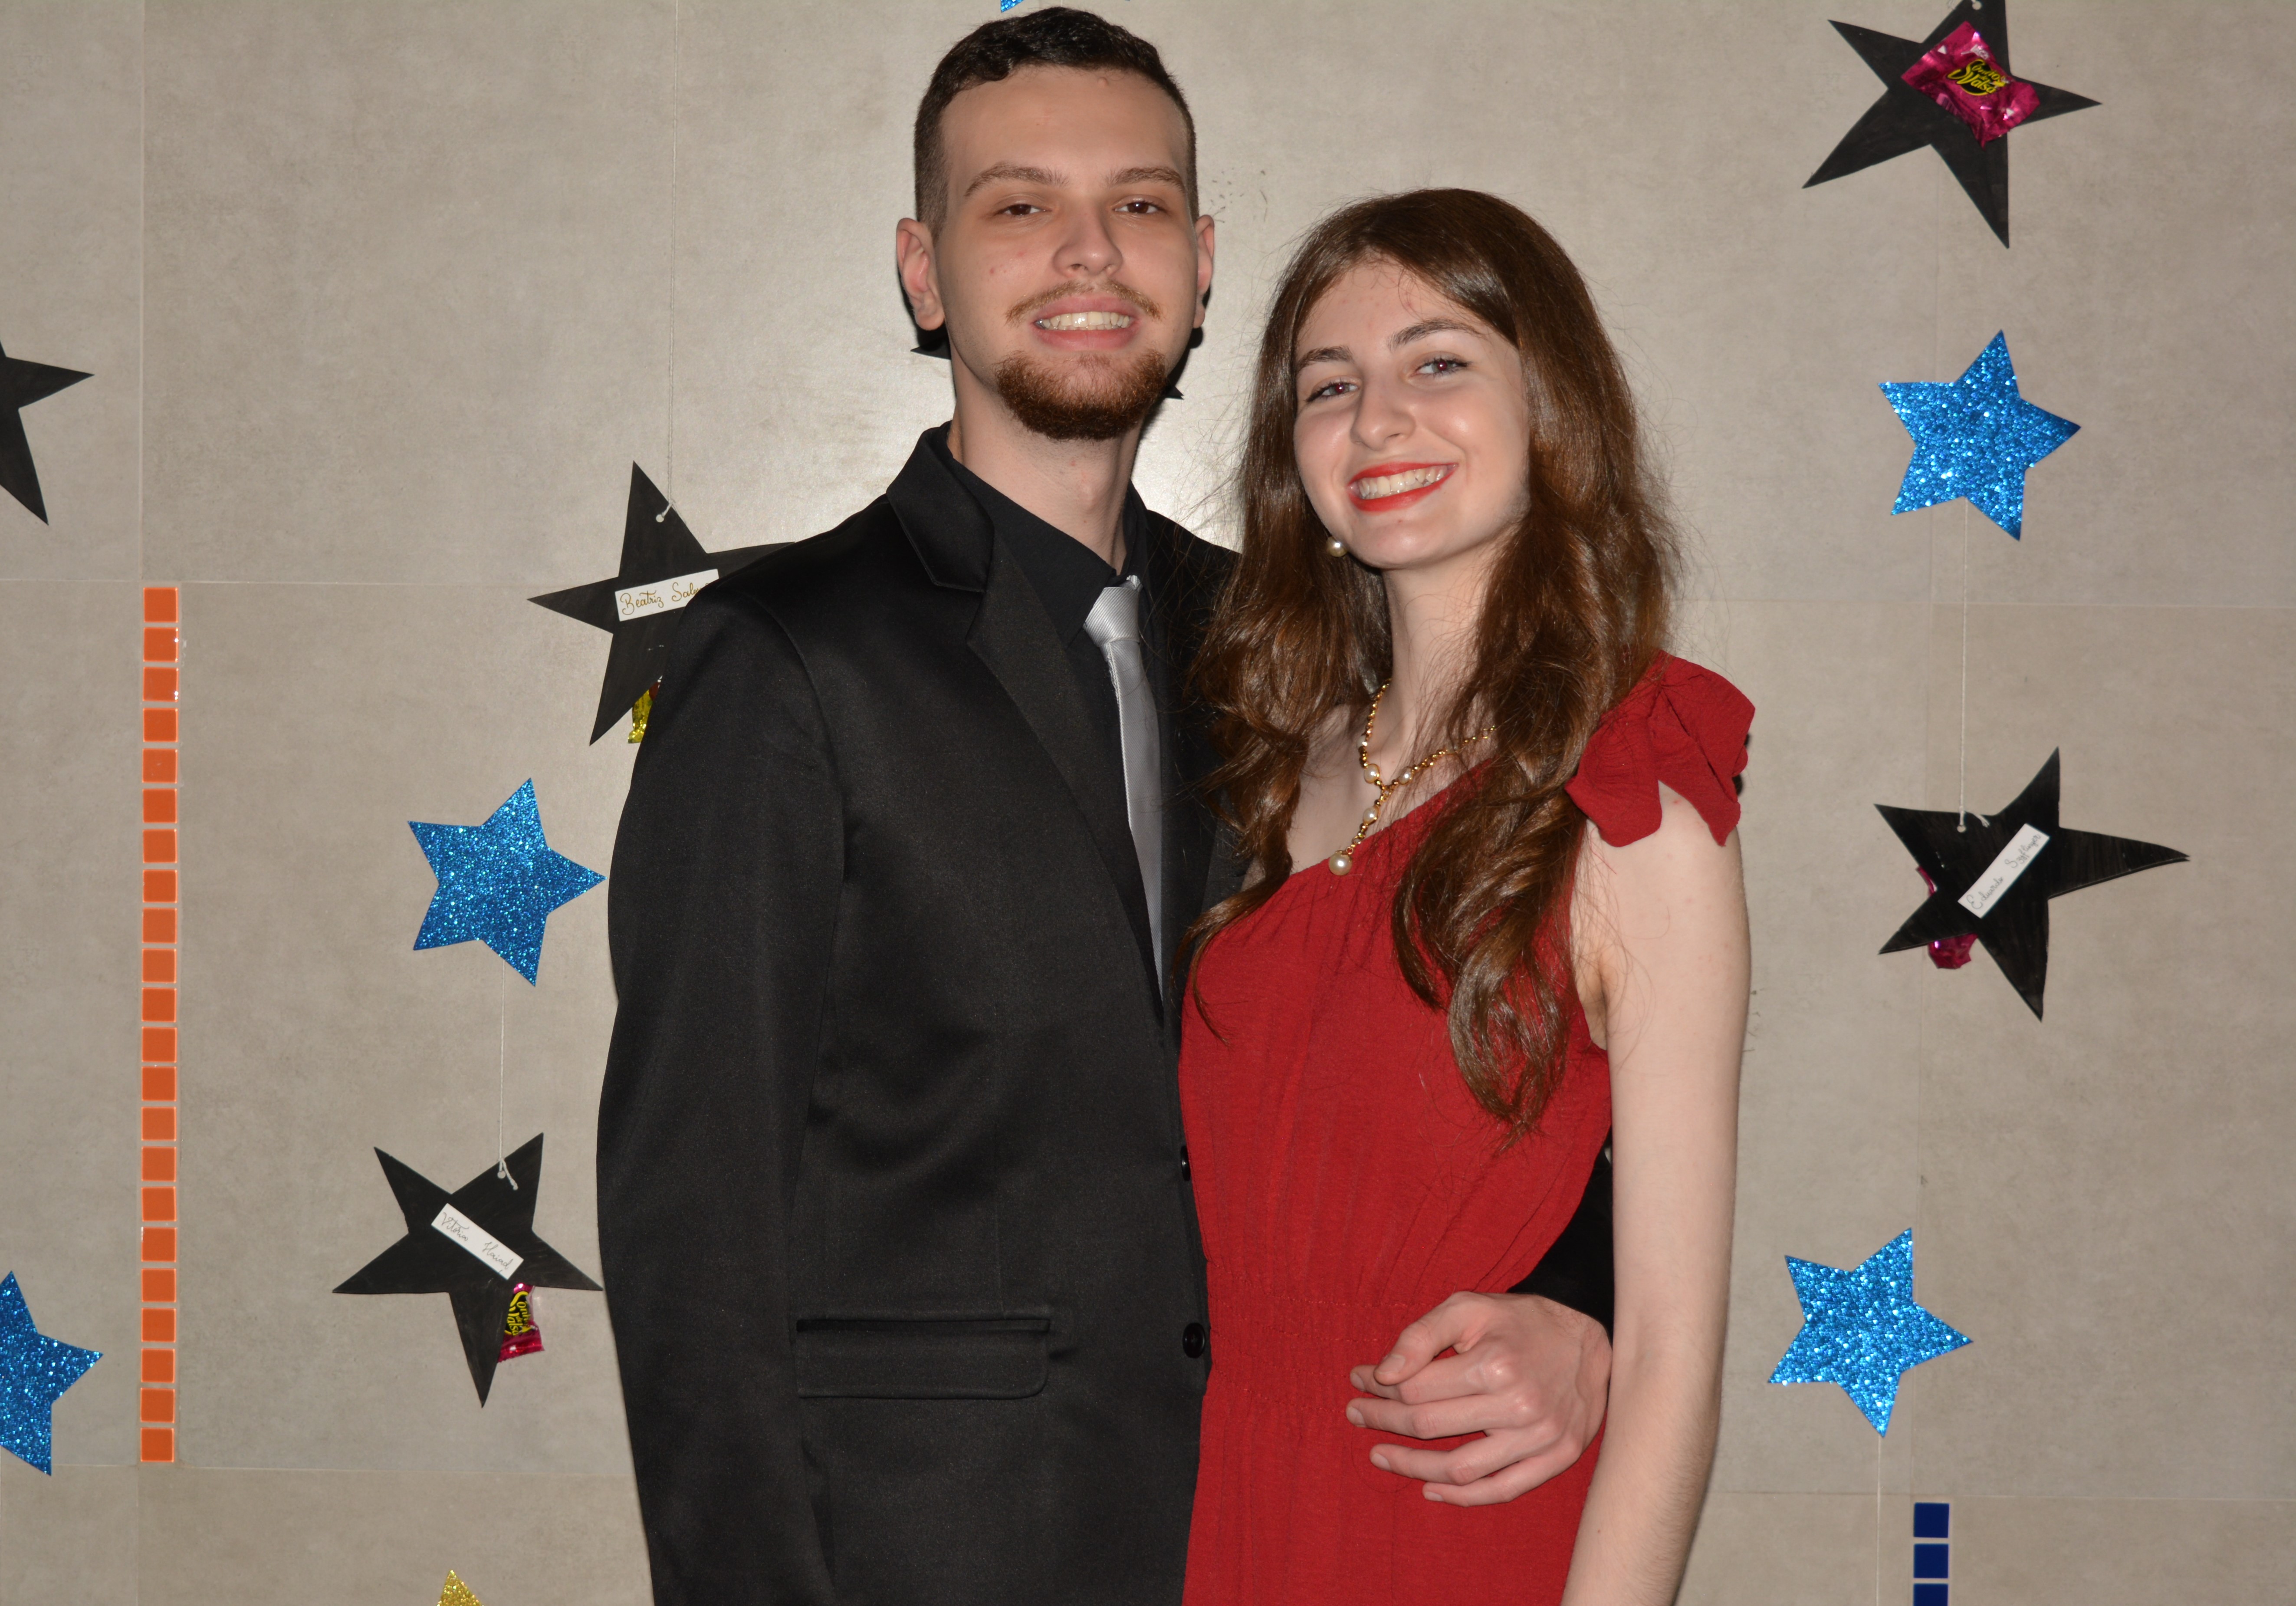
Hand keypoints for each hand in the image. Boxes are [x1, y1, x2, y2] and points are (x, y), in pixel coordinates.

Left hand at [1345, 1291, 1610, 1505]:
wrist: (1590, 1337)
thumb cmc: (1518, 1321)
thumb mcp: (1468, 1308)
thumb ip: (1420, 1336)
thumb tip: (1382, 1374)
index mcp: (1494, 1364)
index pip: (1416, 1388)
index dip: (1378, 1388)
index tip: (1357, 1381)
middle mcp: (1518, 1405)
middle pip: (1429, 1426)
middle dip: (1382, 1421)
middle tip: (1355, 1414)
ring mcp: (1540, 1438)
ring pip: (1460, 1469)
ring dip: (1411, 1467)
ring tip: (1380, 1455)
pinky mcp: (1557, 1458)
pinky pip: (1501, 1490)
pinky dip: (1462, 1498)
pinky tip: (1429, 1490)